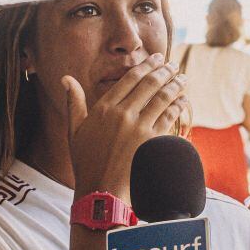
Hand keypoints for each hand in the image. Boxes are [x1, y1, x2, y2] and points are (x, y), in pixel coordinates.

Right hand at [65, 53, 189, 198]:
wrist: (101, 191)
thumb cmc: (86, 162)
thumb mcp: (74, 130)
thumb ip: (74, 102)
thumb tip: (66, 78)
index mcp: (104, 108)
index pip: (130, 79)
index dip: (146, 66)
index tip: (156, 58)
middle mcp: (122, 114)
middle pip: (149, 84)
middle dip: (164, 71)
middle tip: (172, 65)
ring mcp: (139, 128)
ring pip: (162, 98)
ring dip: (175, 85)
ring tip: (182, 78)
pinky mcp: (152, 141)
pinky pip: (169, 117)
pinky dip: (178, 106)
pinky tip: (183, 101)